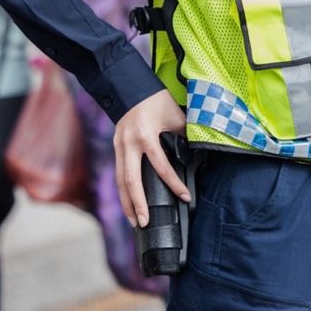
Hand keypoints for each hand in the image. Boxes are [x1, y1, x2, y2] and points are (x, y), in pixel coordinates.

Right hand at [112, 88, 188, 225]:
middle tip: (145, 222)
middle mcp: (129, 144)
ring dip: (126, 203)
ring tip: (135, 222)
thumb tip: (195, 156)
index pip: (160, 166)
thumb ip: (183, 137)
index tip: (184, 197)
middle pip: (130, 180)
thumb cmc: (157, 101)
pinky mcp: (116, 148)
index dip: (173, 184)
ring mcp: (119, 147)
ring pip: (120, 181)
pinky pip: (118, 174)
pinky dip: (123, 191)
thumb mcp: (175, 116)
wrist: (132, 87)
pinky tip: (129, 205)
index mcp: (145, 136)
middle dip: (137, 203)